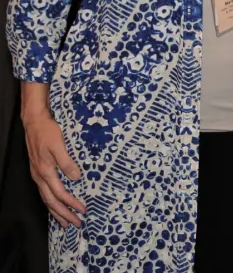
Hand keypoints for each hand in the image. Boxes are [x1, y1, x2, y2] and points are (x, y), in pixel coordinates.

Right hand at [23, 108, 84, 226]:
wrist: (34, 122)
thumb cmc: (48, 132)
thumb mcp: (59, 145)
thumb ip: (67, 162)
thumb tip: (76, 178)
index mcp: (46, 172)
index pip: (60, 194)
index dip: (71, 204)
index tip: (83, 211)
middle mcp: (40, 177)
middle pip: (51, 202)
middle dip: (64, 214)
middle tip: (76, 224)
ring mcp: (38, 175)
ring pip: (47, 199)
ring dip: (56, 211)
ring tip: (65, 222)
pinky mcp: (39, 171)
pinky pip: (45, 192)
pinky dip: (51, 202)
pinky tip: (56, 205)